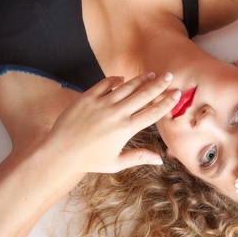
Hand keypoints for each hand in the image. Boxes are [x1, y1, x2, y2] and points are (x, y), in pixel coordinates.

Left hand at [42, 71, 179, 173]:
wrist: (61, 153)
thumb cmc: (89, 160)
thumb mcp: (116, 162)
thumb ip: (139, 158)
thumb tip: (160, 160)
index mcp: (126, 129)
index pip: (152, 112)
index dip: (166, 102)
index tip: (176, 94)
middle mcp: (117, 114)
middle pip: (143, 95)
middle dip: (159, 85)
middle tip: (169, 76)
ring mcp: (102, 104)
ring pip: (127, 87)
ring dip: (140, 80)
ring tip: (151, 74)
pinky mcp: (87, 98)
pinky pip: (105, 84)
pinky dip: (115, 80)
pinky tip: (122, 79)